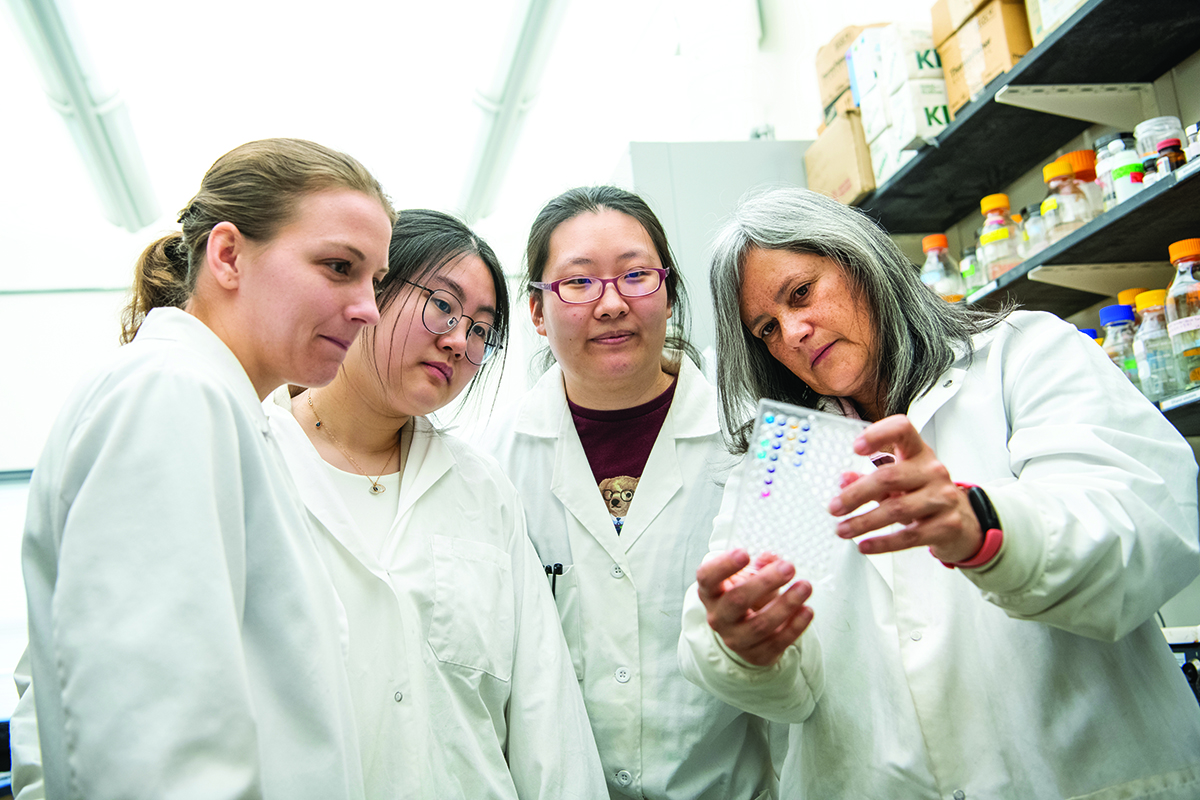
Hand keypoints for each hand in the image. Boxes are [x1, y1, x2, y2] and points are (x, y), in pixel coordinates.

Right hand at [695, 548, 813, 666]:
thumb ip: (761, 565)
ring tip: (805, 587)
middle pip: (737, 600)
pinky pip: (777, 642)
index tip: (744, 553)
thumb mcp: (749, 578)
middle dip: (765, 582)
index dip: (723, 565)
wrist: (747, 634)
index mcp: (711, 593)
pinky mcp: (756, 655)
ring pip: (760, 624)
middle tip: (789, 567)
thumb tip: (771, 557)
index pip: (707, 578)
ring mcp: (735, 639)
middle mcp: (718, 617)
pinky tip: (807, 610)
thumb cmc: (746, 597)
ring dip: (786, 604)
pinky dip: (795, 626)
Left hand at [829, 414, 982, 563]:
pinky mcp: (947, 526)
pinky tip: (865, 545)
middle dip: (856, 494)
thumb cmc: (927, 494)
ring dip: (863, 522)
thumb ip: (870, 478)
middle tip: (835, 507)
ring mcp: (943, 498)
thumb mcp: (901, 481)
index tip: (855, 447)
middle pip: (889, 477)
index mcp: (919, 453)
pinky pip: (909, 536)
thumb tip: (844, 480)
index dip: (878, 434)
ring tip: (843, 529)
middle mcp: (933, 471)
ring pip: (896, 509)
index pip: (902, 430)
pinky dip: (882, 542)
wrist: (965, 522)